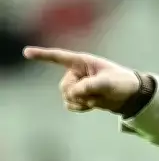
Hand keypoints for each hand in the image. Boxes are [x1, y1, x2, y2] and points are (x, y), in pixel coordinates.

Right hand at [22, 46, 140, 113]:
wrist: (130, 95)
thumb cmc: (122, 82)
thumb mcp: (109, 83)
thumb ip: (90, 86)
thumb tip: (73, 93)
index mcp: (83, 62)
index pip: (59, 57)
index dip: (42, 55)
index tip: (26, 52)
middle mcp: (76, 72)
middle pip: (65, 87)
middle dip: (81, 94)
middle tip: (98, 93)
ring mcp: (77, 85)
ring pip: (67, 97)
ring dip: (83, 101)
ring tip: (99, 97)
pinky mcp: (79, 96)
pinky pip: (71, 105)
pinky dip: (81, 107)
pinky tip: (92, 105)